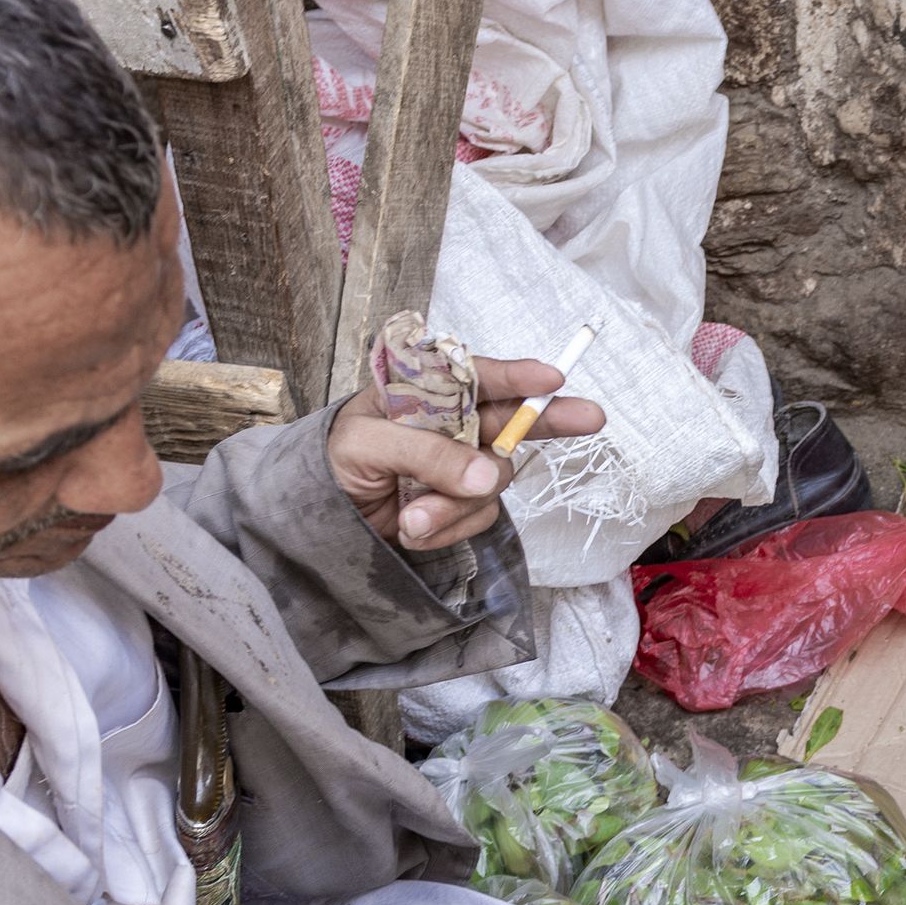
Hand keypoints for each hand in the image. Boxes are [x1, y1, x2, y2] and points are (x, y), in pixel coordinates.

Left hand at [328, 356, 606, 549]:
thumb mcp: (367, 445)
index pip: (477, 376)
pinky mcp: (458, 506)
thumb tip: (486, 477)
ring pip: (492, 481)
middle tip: (592, 418)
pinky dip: (445, 527)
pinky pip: (477, 516)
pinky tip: (411, 528)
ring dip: (454, 504)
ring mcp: (457, 468)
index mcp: (424, 393)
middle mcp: (450, 425)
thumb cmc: (331, 462)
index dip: (517, 376)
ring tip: (409, 517)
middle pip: (511, 420)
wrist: (313, 520)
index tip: (552, 379)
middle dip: (548, 421)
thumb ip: (428, 454)